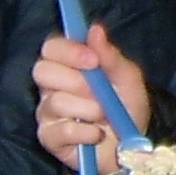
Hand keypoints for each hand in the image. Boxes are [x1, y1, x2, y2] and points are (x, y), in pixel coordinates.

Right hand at [33, 22, 149, 174]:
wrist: (133, 144)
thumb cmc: (127, 105)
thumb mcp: (128, 79)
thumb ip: (111, 56)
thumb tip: (95, 30)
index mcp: (68, 64)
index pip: (52, 47)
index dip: (69, 50)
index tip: (93, 60)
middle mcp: (52, 85)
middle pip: (42, 71)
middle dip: (76, 81)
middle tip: (100, 92)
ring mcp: (47, 112)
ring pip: (56, 102)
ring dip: (89, 109)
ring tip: (105, 116)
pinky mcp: (49, 137)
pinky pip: (61, 131)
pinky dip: (86, 133)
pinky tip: (97, 134)